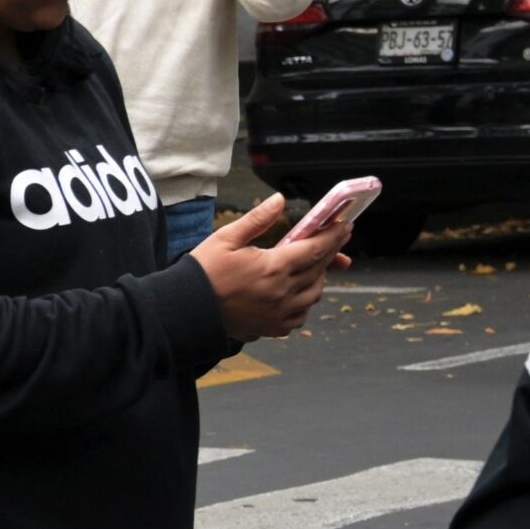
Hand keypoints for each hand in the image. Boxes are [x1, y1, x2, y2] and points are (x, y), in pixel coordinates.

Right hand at [187, 193, 346, 340]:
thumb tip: (279, 200)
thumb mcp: (226, 238)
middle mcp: (282, 292)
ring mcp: (279, 313)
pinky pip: (300, 316)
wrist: (185, 310)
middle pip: (319, 270)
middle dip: (330, 252)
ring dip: (319, 278)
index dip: (333, 236)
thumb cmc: (202, 273)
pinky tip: (296, 294)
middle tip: (336, 241)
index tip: (344, 226)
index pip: (315, 249)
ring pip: (314, 294)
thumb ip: (257, 219)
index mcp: (273, 267)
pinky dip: (304, 302)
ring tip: (314, 266)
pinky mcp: (272, 328)